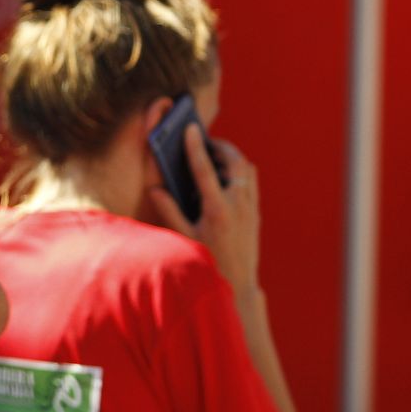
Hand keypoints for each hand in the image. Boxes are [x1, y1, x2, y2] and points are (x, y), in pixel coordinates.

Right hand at [148, 126, 260, 294]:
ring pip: (246, 169)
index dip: (195, 146)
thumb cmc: (207, 262)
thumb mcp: (184, 238)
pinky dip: (239, 171)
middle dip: (220, 146)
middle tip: (204, 141)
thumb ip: (169, 211)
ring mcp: (250, 207)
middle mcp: (237, 205)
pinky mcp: (255, 212)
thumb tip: (155, 190)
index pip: (205, 169)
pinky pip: (251, 181)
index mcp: (217, 209)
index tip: (190, 128)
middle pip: (234, 162)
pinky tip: (224, 177)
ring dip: (231, 158)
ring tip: (213, 157)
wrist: (238, 283)